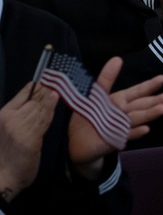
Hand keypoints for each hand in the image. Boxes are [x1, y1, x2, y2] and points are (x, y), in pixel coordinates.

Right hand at [0, 81, 58, 201]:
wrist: (4, 178)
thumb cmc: (7, 154)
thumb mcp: (8, 130)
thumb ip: (20, 115)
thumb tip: (39, 99)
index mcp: (3, 115)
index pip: (23, 93)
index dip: (38, 85)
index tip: (50, 77)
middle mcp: (10, 119)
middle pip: (34, 99)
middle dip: (48, 89)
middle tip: (63, 78)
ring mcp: (19, 128)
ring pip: (40, 108)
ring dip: (51, 98)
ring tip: (63, 84)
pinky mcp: (29, 139)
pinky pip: (43, 120)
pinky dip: (50, 109)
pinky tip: (56, 98)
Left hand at [67, 57, 162, 178]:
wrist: (76, 142)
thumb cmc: (87, 116)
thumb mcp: (94, 94)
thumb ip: (106, 78)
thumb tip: (118, 58)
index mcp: (119, 100)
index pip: (137, 91)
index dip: (149, 85)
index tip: (162, 78)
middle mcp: (123, 112)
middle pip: (141, 105)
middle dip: (155, 100)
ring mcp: (121, 126)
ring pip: (136, 118)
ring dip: (149, 114)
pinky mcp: (114, 139)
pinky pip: (125, 135)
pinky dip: (136, 132)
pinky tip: (146, 129)